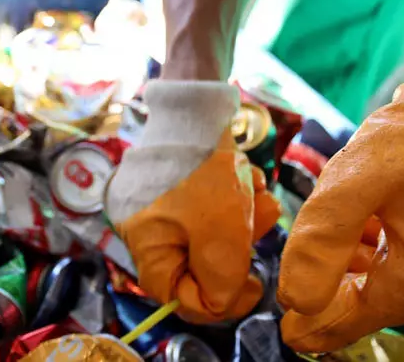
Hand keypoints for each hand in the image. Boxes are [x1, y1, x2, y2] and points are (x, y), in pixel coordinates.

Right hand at [106, 81, 279, 322]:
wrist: (198, 103)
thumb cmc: (203, 170)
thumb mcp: (220, 235)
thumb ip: (220, 281)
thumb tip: (222, 301)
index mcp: (145, 245)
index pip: (177, 297)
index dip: (218, 301)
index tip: (253, 285)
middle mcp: (144, 226)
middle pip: (198, 261)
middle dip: (236, 245)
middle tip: (259, 226)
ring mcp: (159, 200)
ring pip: (211, 230)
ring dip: (242, 217)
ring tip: (257, 194)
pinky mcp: (177, 179)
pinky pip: (210, 204)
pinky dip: (234, 196)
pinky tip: (247, 178)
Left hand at [278, 20, 403, 351]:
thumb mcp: (355, 181)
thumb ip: (322, 242)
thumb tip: (295, 299)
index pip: (352, 319)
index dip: (310, 323)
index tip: (280, 322)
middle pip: (367, 304)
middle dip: (330, 287)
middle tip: (300, 258)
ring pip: (379, 282)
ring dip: (347, 264)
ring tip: (332, 225)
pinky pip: (397, 262)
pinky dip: (369, 250)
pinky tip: (356, 222)